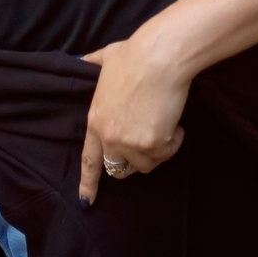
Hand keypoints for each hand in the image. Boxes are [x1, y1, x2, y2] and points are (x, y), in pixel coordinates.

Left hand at [78, 36, 188, 203]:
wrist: (158, 57)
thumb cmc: (134, 55)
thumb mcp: (105, 58)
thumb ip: (92, 64)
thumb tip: (82, 59)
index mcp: (95, 121)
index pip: (89, 160)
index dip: (88, 183)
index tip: (86, 201)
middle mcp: (110, 137)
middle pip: (120, 168)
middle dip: (134, 161)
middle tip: (147, 141)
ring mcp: (130, 143)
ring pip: (147, 164)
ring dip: (157, 149)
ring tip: (163, 122)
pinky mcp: (152, 144)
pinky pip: (167, 153)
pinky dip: (174, 141)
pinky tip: (174, 123)